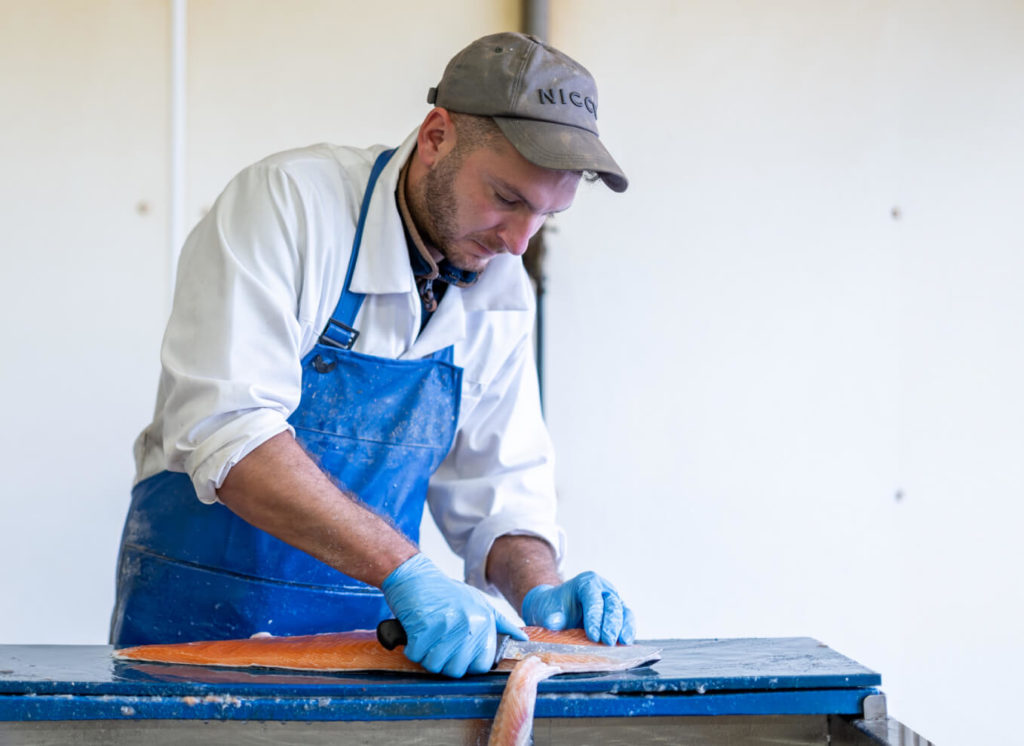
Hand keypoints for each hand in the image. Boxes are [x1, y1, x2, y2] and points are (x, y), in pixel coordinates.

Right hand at [381, 553, 526, 676]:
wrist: (415, 576)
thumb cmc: (445, 593)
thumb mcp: (478, 603)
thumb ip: (500, 623)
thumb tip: (522, 638)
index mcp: (484, 621)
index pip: (481, 665)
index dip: (466, 664)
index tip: (456, 652)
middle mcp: (469, 624)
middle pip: (457, 670)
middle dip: (443, 661)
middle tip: (437, 642)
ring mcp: (446, 625)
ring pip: (435, 665)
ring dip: (426, 656)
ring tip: (427, 636)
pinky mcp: (424, 626)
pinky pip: (416, 655)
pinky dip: (412, 648)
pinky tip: (416, 632)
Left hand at [521, 571, 635, 644]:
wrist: (556, 608)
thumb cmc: (552, 608)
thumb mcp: (547, 610)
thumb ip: (551, 617)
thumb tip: (553, 623)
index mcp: (586, 583)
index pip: (593, 598)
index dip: (594, 617)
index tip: (593, 636)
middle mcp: (602, 589)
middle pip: (611, 604)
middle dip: (611, 624)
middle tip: (607, 642)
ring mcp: (613, 600)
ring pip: (624, 612)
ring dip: (624, 628)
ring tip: (622, 643)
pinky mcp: (618, 613)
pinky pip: (627, 621)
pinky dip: (628, 631)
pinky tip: (626, 642)